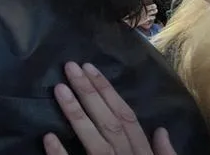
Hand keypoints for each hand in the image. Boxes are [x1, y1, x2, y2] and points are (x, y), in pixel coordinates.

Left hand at [43, 62, 177, 154]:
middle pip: (109, 123)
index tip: (90, 68)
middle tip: (70, 67)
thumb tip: (161, 130)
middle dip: (90, 93)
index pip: (127, 118)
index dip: (108, 92)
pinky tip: (48, 138)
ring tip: (58, 90)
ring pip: (94, 142)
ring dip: (76, 115)